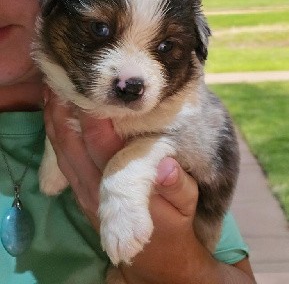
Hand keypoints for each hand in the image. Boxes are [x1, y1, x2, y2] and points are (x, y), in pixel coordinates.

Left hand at [44, 89, 254, 282]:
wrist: (155, 257)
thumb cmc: (175, 224)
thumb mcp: (187, 207)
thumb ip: (179, 187)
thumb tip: (168, 166)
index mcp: (123, 190)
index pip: (102, 146)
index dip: (94, 118)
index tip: (92, 88)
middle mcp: (95, 190)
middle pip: (72, 146)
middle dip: (65, 113)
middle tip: (63, 80)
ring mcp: (83, 192)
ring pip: (61, 153)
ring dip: (54, 122)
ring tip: (53, 92)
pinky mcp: (80, 192)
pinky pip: (61, 161)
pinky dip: (55, 137)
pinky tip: (55, 118)